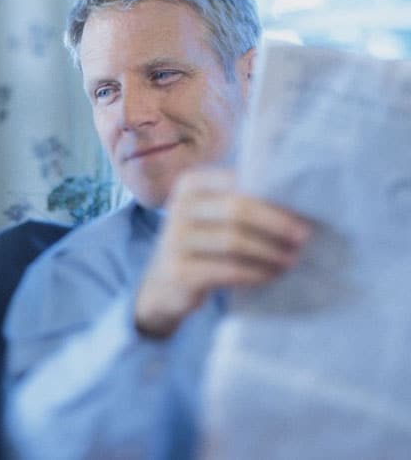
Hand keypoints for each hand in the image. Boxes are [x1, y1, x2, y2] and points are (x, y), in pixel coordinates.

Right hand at [134, 168, 311, 337]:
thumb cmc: (201, 245)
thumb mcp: (212, 216)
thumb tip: (299, 205)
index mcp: (190, 184)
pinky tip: (271, 275)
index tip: (304, 212)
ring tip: (291, 259)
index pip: (238, 181)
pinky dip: (255, 273)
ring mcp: (174, 240)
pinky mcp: (178, 271)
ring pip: (234, 241)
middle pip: (237, 209)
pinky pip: (227, 270)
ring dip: (269, 251)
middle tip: (304, 237)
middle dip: (276, 223)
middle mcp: (178, 207)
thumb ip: (242, 202)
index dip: (274, 197)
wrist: (163, 285)